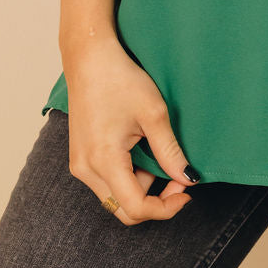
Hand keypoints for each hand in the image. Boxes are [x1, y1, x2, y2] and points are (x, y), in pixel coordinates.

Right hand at [63, 35, 198, 225]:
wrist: (89, 57)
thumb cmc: (120, 79)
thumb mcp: (153, 114)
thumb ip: (170, 151)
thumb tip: (188, 179)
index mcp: (104, 160)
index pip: (136, 207)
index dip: (166, 208)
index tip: (187, 192)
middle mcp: (86, 169)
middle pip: (123, 210)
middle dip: (155, 201)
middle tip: (178, 178)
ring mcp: (79, 164)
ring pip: (115, 197)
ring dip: (141, 187)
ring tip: (157, 153)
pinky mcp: (79, 157)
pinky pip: (105, 182)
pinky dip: (127, 177)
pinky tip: (139, 150)